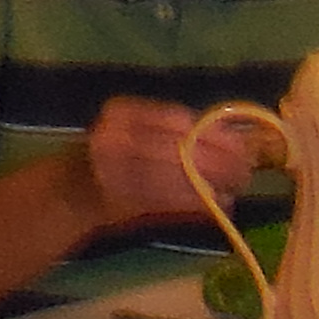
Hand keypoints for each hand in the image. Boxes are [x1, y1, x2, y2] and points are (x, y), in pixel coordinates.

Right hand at [76, 98, 232, 231]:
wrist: (72, 191)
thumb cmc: (119, 159)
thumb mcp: (142, 134)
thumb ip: (181, 135)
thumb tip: (238, 141)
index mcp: (122, 112)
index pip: (179, 119)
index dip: (216, 135)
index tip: (243, 147)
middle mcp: (113, 134)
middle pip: (181, 148)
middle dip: (221, 163)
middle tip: (246, 174)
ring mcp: (110, 167)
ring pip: (176, 175)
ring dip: (212, 185)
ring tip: (234, 191)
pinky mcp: (115, 198)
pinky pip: (166, 200)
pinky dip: (196, 204)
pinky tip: (216, 206)